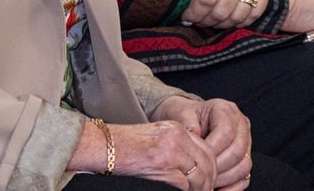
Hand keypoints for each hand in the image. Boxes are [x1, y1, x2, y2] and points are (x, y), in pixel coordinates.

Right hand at [70, 117, 215, 190]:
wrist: (103, 146)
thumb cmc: (124, 147)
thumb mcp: (155, 140)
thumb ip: (175, 148)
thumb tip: (194, 171)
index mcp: (175, 128)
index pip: (206, 149)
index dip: (210, 169)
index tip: (208, 181)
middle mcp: (176, 137)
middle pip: (207, 162)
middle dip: (209, 181)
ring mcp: (171, 151)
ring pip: (200, 175)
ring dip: (200, 189)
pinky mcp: (163, 166)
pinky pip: (186, 185)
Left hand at [154, 97, 251, 190]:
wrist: (186, 119)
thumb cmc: (184, 116)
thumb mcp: (180, 113)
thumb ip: (186, 121)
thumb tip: (194, 132)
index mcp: (226, 110)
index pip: (226, 132)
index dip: (211, 149)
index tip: (196, 158)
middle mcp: (240, 124)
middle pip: (237, 151)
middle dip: (217, 166)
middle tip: (201, 174)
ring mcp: (246, 142)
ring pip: (243, 166)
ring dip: (224, 178)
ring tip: (206, 182)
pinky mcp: (245, 158)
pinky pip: (245, 178)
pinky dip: (232, 188)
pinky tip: (216, 189)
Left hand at [157, 0, 273, 27]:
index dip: (193, 12)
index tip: (184, 14)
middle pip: (220, 11)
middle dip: (204, 20)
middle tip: (194, 19)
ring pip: (237, 15)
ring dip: (221, 23)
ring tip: (208, 20)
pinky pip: (255, 12)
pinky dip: (240, 20)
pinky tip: (228, 18)